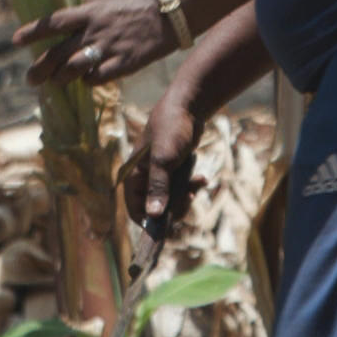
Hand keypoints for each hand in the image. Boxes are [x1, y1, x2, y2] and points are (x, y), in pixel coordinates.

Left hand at [13, 0, 176, 85]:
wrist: (171, 13)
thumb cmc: (137, 1)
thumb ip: (85, 0)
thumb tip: (64, 6)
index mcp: (90, 10)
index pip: (54, 21)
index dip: (33, 31)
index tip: (15, 41)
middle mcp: (95, 29)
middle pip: (59, 52)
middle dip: (40, 68)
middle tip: (30, 79)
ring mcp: (109, 47)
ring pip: (74, 69)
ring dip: (61, 78)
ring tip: (56, 82)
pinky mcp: (124, 63)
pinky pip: (97, 78)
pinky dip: (88, 81)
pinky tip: (86, 80)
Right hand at [122, 95, 206, 223]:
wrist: (188, 107)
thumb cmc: (171, 130)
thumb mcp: (164, 160)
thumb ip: (158, 188)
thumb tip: (154, 216)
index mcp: (133, 176)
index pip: (135, 210)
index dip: (150, 222)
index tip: (168, 230)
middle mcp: (143, 177)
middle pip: (156, 208)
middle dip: (174, 208)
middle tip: (189, 201)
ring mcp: (159, 174)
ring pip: (171, 199)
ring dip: (186, 196)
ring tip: (198, 185)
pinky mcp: (173, 169)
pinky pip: (181, 187)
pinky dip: (192, 186)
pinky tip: (202, 179)